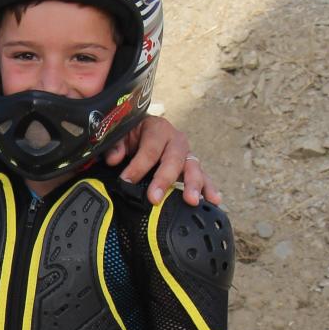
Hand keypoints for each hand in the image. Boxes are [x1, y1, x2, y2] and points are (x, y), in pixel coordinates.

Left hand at [103, 115, 220, 205]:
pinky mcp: (191, 167)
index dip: (138, 166)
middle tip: (155, 199)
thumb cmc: (130, 136)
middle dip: (164, 179)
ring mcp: (186, 154)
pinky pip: (203, 177)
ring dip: (193, 185)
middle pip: (174, 159)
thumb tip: (114, 159)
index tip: (126, 182)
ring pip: (193, 168)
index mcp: (158, 128)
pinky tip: (214, 201)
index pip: (150, 148)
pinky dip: (209, 188)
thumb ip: (115, 145)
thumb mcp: (120, 135)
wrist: (141, 133)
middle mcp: (176, 140)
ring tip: (192, 200)